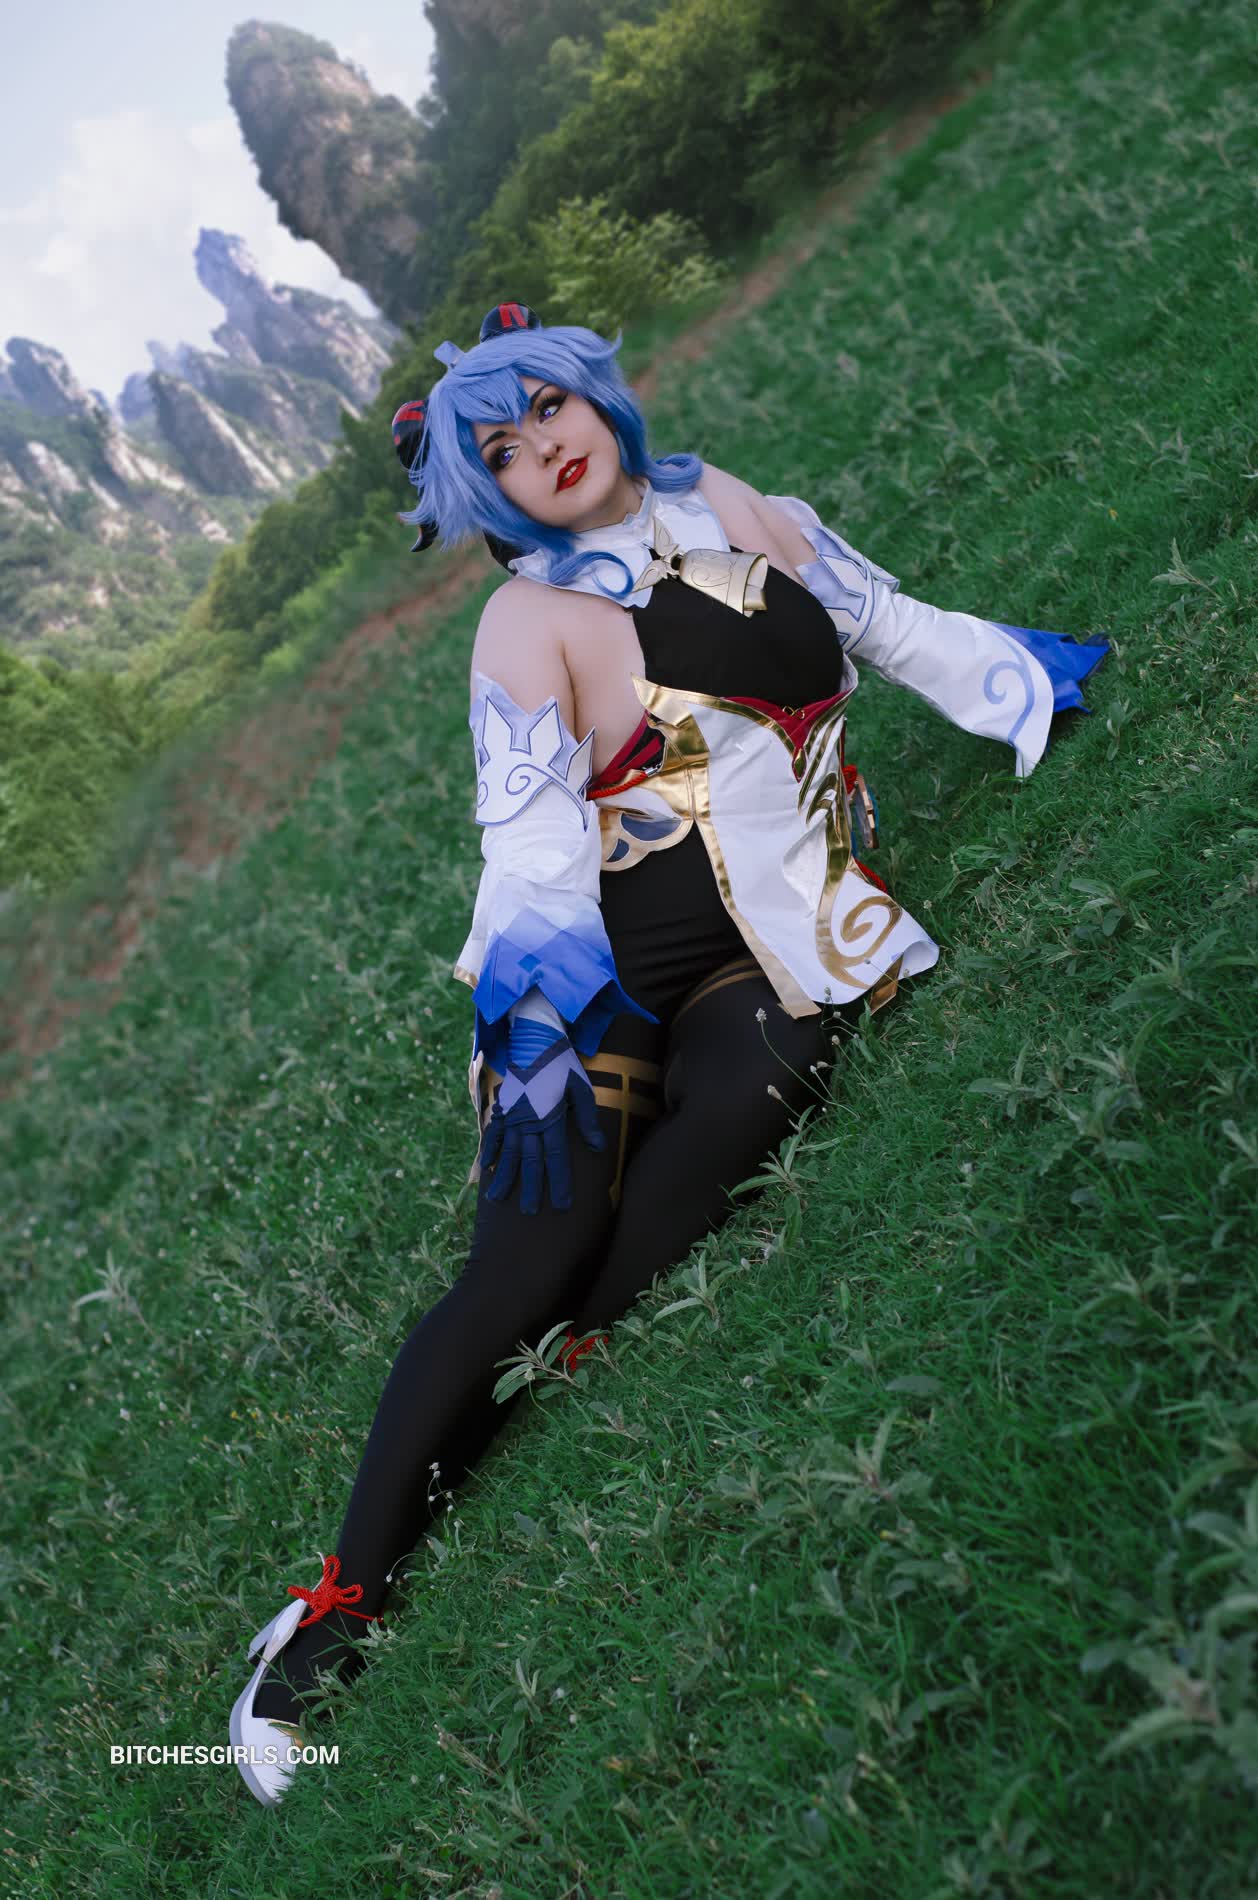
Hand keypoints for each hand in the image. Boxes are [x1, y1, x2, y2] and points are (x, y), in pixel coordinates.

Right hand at [479, 1035, 604, 1213]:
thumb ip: (587, 1119)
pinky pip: (493, 1134)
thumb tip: (599, 1148)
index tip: (563, 1205)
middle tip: (530, 1213)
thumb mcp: (580, 1087)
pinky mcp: (502, 1108)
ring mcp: (512, 1115)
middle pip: (531, 1161)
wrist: (534, 1039)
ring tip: (499, 1200)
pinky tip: (486, 1169)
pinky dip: (489, 1152)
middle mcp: (529, 1121)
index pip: (556, 1157)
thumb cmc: (562, 1064)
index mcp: (551, 1118)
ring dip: (505, 1177)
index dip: (560, 1183)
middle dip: (531, 1188)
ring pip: (509, 1152)